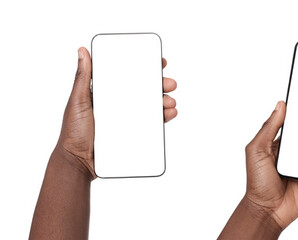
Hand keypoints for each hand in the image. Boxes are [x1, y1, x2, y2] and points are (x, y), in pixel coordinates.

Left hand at [53, 47, 177, 179]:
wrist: (78, 162)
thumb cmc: (73, 131)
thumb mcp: (78, 101)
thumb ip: (82, 77)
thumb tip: (82, 51)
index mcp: (107, 92)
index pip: (129, 75)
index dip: (145, 67)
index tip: (159, 62)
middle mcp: (119, 103)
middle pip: (144, 89)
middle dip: (160, 84)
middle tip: (169, 83)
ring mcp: (128, 118)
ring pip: (151, 105)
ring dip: (164, 100)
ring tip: (169, 102)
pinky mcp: (134, 132)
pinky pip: (152, 123)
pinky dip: (164, 117)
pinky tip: (170, 113)